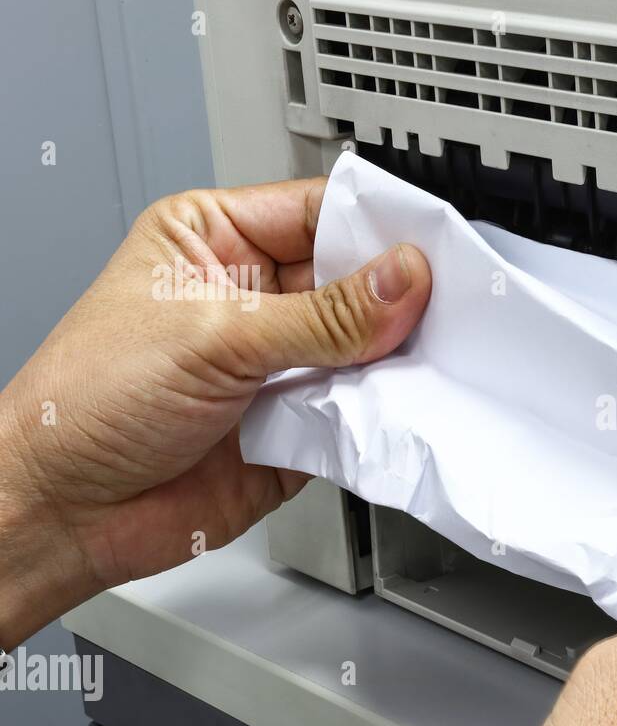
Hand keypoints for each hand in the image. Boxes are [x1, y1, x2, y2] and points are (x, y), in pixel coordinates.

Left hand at [0, 179, 431, 646]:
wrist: (67, 512)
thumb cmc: (87, 402)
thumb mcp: (213, 334)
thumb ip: (321, 314)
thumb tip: (401, 279)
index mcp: (218, 241)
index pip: (319, 212)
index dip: (375, 226)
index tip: (428, 243)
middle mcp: (254, 299)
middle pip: (355, 282)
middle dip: (396, 298)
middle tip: (440, 307)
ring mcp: (278, 364)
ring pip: (365, 349)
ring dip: (391, 359)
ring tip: (420, 360)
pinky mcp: (299, 425)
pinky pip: (359, 411)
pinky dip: (381, 412)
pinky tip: (393, 407)